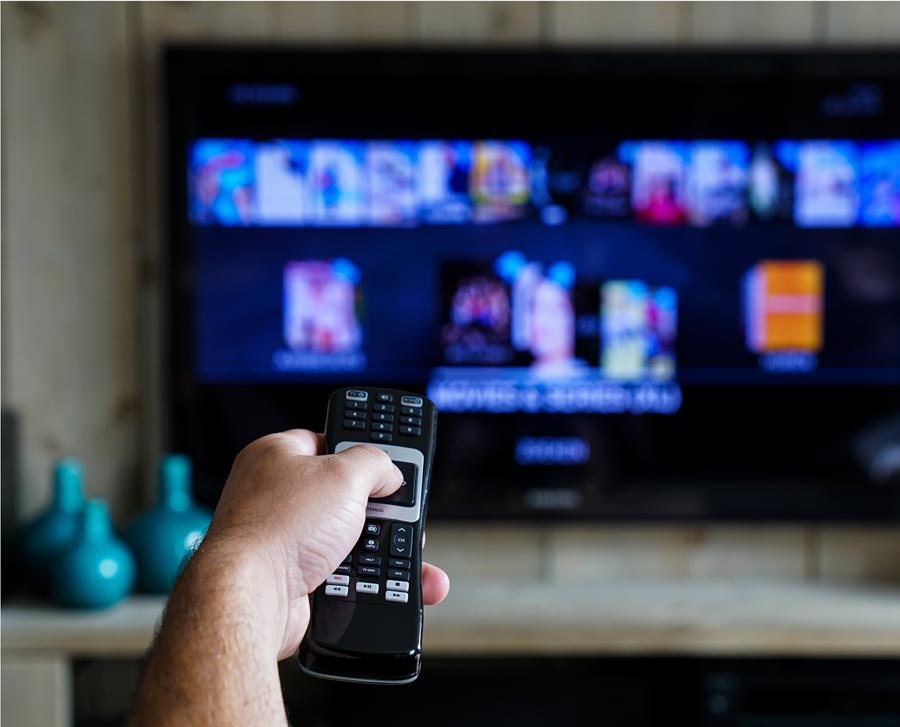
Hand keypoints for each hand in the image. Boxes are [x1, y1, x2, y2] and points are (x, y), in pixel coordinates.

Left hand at [203, 429, 449, 659]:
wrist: (253, 596)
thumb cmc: (278, 529)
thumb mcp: (345, 475)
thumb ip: (374, 462)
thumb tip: (387, 471)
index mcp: (275, 456)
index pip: (326, 441)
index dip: (358, 452)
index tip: (385, 464)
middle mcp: (272, 495)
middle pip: (339, 493)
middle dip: (372, 508)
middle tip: (392, 513)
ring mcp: (279, 536)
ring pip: (340, 536)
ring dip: (370, 547)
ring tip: (388, 551)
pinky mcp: (289, 574)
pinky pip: (334, 571)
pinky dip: (355, 576)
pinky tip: (368, 578)